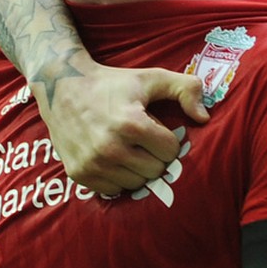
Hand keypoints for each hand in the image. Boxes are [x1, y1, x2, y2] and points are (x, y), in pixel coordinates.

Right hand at [43, 63, 208, 195]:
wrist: (61, 87)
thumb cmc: (113, 83)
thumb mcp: (151, 77)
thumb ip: (186, 89)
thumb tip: (204, 118)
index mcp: (131, 124)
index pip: (170, 151)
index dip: (167, 140)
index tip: (155, 129)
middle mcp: (110, 147)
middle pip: (155, 171)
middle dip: (154, 156)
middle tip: (142, 140)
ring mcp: (92, 164)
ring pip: (136, 184)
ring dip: (137, 169)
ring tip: (128, 149)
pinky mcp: (79, 174)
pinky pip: (113, 189)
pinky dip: (117, 177)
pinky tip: (112, 158)